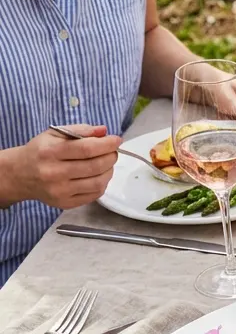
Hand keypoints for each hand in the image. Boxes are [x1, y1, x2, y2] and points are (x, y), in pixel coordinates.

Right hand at [1, 126, 121, 208]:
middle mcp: (53, 173)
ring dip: (109, 171)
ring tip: (107, 163)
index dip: (106, 144)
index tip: (116, 140)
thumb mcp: (55, 134)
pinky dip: (102, 183)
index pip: (86, 149)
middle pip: (95, 166)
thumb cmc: (41, 151)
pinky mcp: (65, 203)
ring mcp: (60, 191)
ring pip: (98, 182)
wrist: (20, 175)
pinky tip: (98, 175)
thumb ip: (80, 130)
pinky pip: (94, 194)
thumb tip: (104, 131)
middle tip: (112, 152)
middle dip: (110, 157)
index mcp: (50, 152)